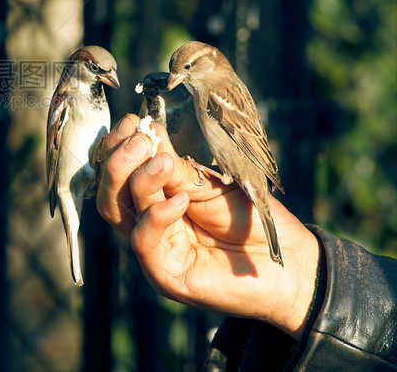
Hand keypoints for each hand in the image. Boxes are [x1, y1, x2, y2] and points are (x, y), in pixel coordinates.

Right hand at [95, 114, 319, 337]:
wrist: (286, 260)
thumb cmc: (248, 217)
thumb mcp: (211, 184)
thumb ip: (178, 168)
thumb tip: (148, 132)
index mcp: (154, 198)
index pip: (119, 173)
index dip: (118, 146)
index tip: (131, 121)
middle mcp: (145, 223)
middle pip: (110, 192)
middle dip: (119, 160)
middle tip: (141, 139)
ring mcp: (153, 250)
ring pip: (119, 212)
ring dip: (136, 180)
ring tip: (162, 161)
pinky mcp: (164, 275)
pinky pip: (144, 241)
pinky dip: (157, 215)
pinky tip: (180, 200)